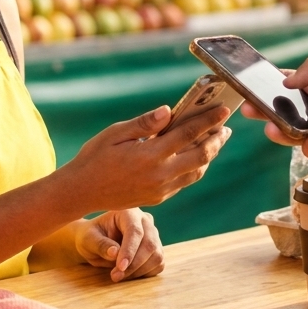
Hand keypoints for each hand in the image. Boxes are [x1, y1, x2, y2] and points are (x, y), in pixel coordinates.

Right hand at [60, 104, 231, 213]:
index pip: (188, 134)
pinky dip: (196, 167)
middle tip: (226, 127)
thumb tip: (169, 110)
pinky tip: (197, 156)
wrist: (82, 191)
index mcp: (149, 155)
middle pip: (201, 156)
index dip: (208, 121)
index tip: (223, 110)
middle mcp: (159, 175)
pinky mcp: (158, 198)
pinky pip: (185, 181)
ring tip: (217, 140)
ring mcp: (161, 189)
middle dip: (217, 139)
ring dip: (210, 155)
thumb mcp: (116, 133)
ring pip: (197, 171)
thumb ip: (145, 123)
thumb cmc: (95, 156)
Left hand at [73, 209, 163, 281]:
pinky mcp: (156, 249)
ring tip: (118, 275)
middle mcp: (144, 221)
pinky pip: (158, 264)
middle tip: (116, 276)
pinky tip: (128, 273)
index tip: (120, 267)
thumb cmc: (90, 237)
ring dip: (139, 271)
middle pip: (150, 244)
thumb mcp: (88, 240)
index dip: (129, 251)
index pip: (135, 231)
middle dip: (134, 264)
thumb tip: (115, 253)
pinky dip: (145, 273)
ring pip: (157, 255)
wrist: (95, 241)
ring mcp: (153, 234)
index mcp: (127, 212)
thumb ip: (100, 245)